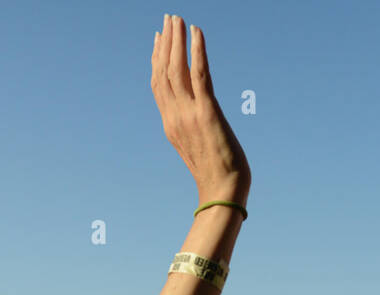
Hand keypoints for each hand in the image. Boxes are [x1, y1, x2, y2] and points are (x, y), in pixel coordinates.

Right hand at [151, 15, 249, 206]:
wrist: (223, 191)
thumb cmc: (217, 174)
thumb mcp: (197, 146)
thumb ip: (192, 126)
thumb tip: (198, 115)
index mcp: (170, 125)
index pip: (158, 85)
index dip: (157, 59)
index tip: (158, 39)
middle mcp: (175, 116)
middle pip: (163, 71)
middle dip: (165, 42)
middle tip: (168, 19)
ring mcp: (189, 114)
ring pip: (177, 69)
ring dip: (177, 40)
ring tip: (178, 19)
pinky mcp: (207, 112)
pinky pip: (199, 75)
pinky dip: (197, 51)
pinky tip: (197, 33)